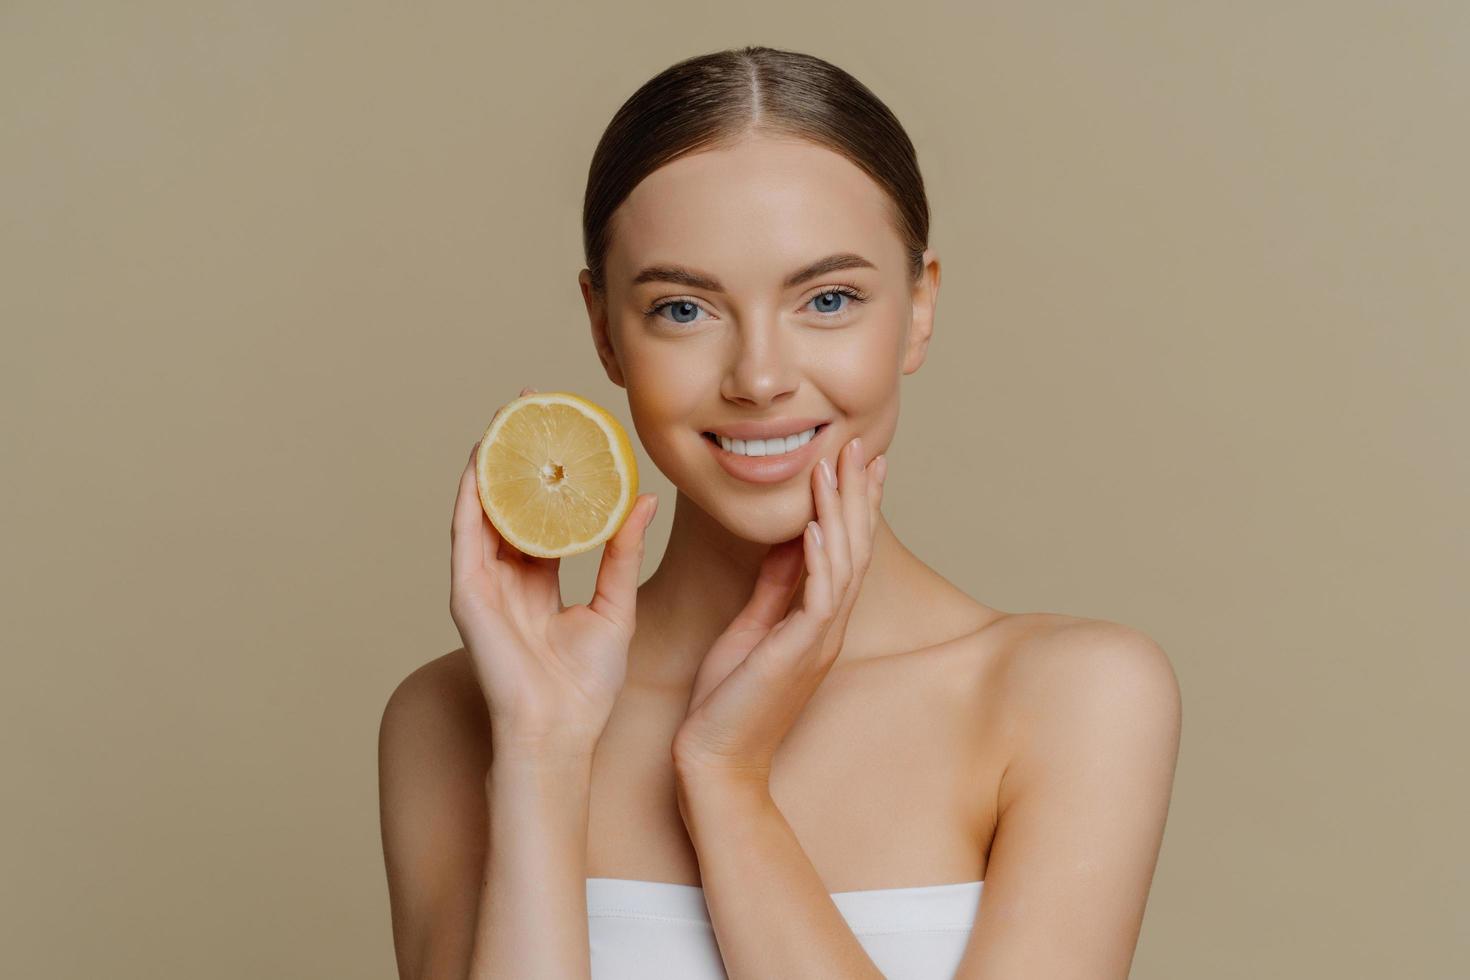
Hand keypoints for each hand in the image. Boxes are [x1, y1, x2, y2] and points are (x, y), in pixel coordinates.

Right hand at [450, 385, 659, 760]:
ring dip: (493, 463)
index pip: (544, 512)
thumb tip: (645, 499)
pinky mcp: (467, 593)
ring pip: (484, 509)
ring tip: (507, 418)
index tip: (568, 429)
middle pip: (511, 501)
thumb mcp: (615, 605)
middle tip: (534, 405)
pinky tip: (482, 462)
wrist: (559, 732)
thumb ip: (623, 552)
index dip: (554, 472)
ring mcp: (483, 583)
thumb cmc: (586, 685)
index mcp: (540, 580)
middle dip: (520, 453)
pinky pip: (465, 534)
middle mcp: (507, 576)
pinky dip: (471, 496)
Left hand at [670, 435, 886, 786]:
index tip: (857, 461)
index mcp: (817, 621)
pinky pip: (816, 598)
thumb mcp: (751, 629)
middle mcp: (827, 627)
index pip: (843, 550)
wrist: (717, 762)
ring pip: (841, 564)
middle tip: (862, 447)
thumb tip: (789, 541)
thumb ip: (774, 587)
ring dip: (838, 513)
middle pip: (854, 548)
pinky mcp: (796, 654)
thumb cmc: (728, 702)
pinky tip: (813, 525)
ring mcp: (817, 641)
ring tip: (835, 467)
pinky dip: (816, 558)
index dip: (852, 504)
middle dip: (856, 495)